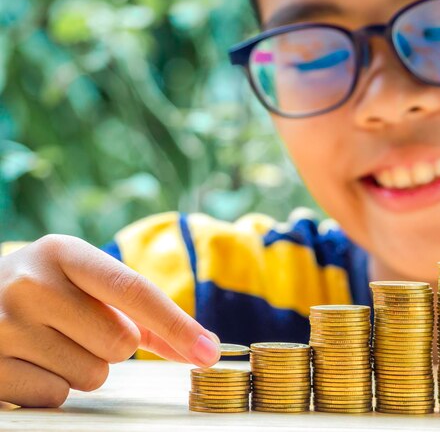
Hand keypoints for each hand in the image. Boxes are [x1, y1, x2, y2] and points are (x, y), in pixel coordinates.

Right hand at [0, 235, 220, 407]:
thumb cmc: (47, 294)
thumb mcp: (85, 285)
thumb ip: (145, 314)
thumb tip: (203, 346)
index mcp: (63, 252)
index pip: (134, 290)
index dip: (177, 323)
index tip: (209, 351)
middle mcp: (31, 282)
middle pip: (120, 341)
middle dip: (112, 344)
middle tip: (76, 328)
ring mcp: (3, 326)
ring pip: (92, 374)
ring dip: (82, 366)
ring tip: (48, 342)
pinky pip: (57, 396)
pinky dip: (52, 386)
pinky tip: (28, 362)